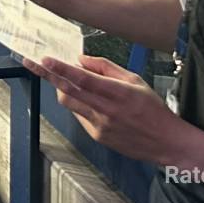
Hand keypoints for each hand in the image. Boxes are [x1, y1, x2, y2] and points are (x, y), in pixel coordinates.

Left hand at [27, 55, 190, 163]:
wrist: (167, 142)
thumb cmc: (153, 109)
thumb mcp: (134, 80)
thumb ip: (106, 68)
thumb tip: (82, 60)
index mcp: (117, 93)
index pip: (82, 79)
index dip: (61, 69)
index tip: (46, 60)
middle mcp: (106, 111)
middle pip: (68, 92)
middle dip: (49, 77)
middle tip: (36, 64)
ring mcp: (100, 126)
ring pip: (69, 104)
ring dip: (64, 91)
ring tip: (68, 82)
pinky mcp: (98, 137)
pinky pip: (79, 116)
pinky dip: (79, 106)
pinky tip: (90, 103)